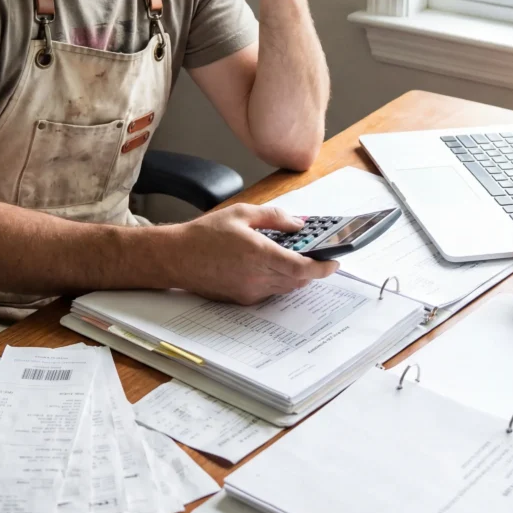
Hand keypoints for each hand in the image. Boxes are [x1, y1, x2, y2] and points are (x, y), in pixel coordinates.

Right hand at [172, 203, 337, 304]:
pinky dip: (278, 280)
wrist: (177, 258)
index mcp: (259, 254)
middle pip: (298, 280)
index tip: (335, 262)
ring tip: (295, 257)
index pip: (302, 267)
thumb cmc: (205, 234)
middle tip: (317, 254)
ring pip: (286, 287)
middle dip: (311, 269)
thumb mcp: (242, 213)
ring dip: (296, 275)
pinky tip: (271, 265)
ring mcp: (250, 291)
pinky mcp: (243, 299)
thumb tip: (298, 224)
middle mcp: (257, 277)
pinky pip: (271, 292)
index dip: (323, 267)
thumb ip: (274, 217)